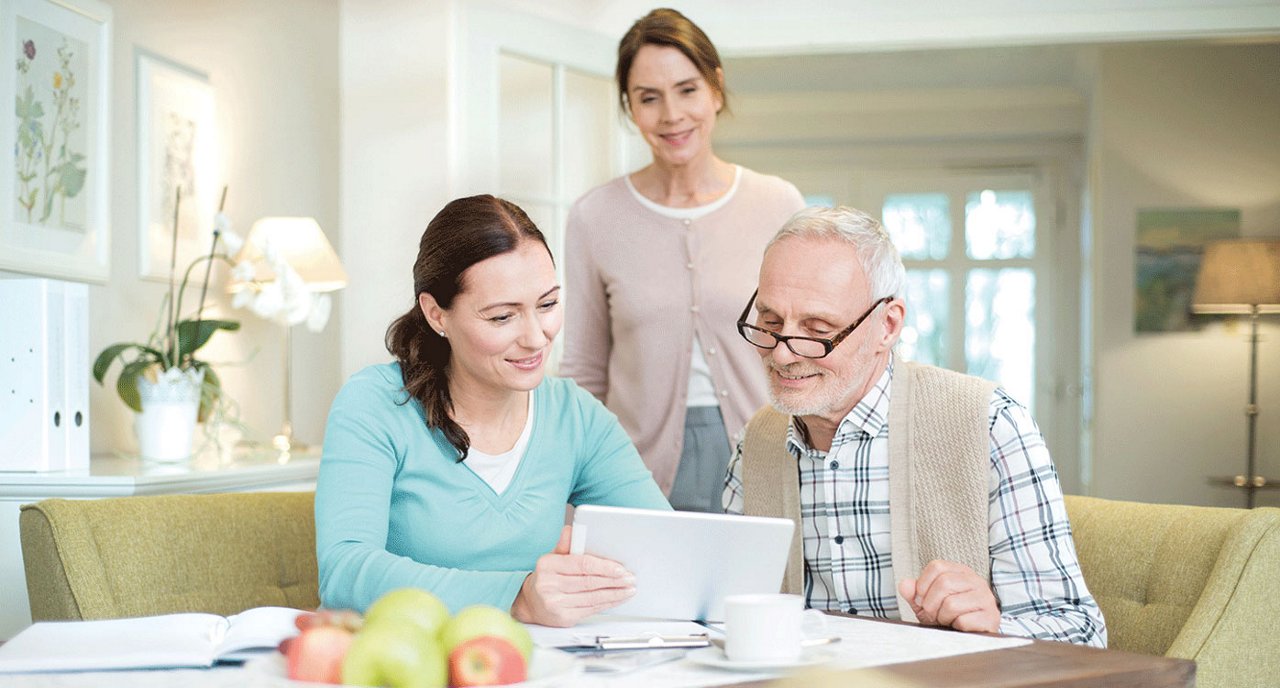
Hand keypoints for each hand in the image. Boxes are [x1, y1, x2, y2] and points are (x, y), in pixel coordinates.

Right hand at [510, 525, 635, 626]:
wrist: (531, 603)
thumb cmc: (547, 578)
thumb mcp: (552, 558)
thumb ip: (565, 545)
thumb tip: (571, 530)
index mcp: (548, 565)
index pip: (581, 564)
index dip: (603, 567)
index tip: (619, 568)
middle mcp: (549, 585)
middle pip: (589, 582)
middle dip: (614, 580)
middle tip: (630, 577)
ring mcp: (556, 603)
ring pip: (593, 597)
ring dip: (615, 593)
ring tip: (629, 589)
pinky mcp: (564, 617)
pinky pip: (591, 609)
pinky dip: (608, 603)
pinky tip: (618, 598)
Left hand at [898, 559, 1000, 632]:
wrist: (972, 637)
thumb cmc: (950, 617)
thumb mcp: (928, 603)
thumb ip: (915, 593)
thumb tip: (904, 585)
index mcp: (960, 572)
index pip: (936, 566)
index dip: (922, 585)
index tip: (921, 600)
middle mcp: (976, 581)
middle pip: (944, 583)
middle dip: (931, 604)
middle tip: (932, 615)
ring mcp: (986, 598)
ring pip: (952, 603)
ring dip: (943, 617)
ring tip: (947, 620)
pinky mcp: (991, 617)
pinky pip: (963, 621)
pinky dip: (955, 627)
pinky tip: (959, 627)